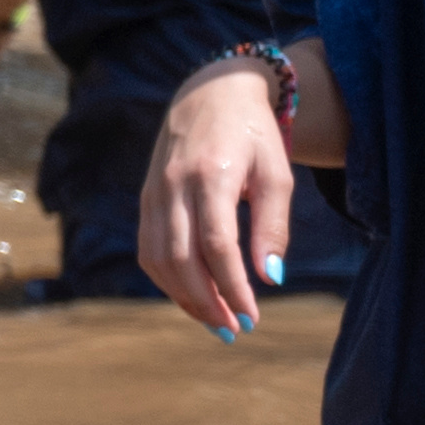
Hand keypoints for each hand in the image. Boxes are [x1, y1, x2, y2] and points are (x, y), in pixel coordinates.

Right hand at [141, 53, 300, 336]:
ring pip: (157, 258)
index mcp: (209, 174)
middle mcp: (173, 185)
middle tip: (234, 330)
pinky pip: (149, 248)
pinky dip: (168, 279)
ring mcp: (153, 192)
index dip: (232, 286)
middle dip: (207, 301)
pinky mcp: (146, 200)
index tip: (253, 317)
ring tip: (216, 321)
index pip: (215, 244)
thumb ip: (273, 226)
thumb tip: (272, 279)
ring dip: (184, 297)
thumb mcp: (277, 174)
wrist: (210, 94)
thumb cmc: (253, 137)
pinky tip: (194, 295)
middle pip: (180, 258)